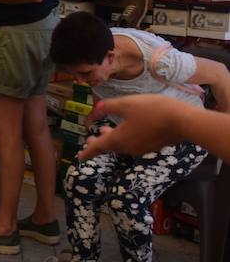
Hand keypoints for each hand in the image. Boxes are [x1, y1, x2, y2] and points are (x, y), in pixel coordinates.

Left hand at [78, 97, 195, 158]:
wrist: (183, 122)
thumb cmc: (152, 111)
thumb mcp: (126, 104)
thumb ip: (108, 107)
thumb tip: (95, 110)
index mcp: (117, 140)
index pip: (96, 148)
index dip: (86, 152)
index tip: (78, 158)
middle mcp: (127, 148)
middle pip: (108, 147)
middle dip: (98, 143)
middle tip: (89, 140)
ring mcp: (140, 149)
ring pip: (121, 145)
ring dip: (111, 138)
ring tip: (106, 129)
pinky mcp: (152, 146)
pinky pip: (132, 143)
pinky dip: (124, 137)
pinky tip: (127, 128)